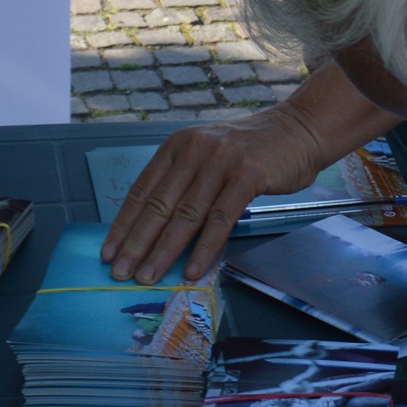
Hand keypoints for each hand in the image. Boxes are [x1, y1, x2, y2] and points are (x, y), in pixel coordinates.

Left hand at [100, 110, 330, 281]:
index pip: (142, 190)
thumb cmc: (251, 151)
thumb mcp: (208, 157)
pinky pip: (220, 219)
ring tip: (149, 276)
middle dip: (136, 244)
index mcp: (178, 146)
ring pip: (186, 215)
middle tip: (121, 273)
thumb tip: (152, 230)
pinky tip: (192, 270)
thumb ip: (184, 183)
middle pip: (159, 205)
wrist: (299, 130)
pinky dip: (204, 248)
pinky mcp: (247, 175)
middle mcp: (195, 150)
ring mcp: (221, 161)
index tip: (108, 252)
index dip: (123, 224)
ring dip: (164, 251)